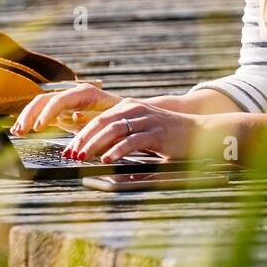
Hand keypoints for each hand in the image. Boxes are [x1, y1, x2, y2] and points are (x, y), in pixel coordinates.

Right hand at [11, 83, 121, 135]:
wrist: (131, 118)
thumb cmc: (122, 119)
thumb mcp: (111, 122)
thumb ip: (96, 121)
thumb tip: (75, 118)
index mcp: (86, 93)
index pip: (61, 99)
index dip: (48, 112)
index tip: (38, 126)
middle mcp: (73, 95)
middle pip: (46, 99)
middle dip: (31, 113)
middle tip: (21, 131)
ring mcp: (67, 103)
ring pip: (41, 104)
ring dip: (28, 116)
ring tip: (18, 131)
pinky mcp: (64, 113)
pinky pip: (44, 113)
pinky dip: (33, 120)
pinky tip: (23, 130)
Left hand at [62, 98, 222, 163]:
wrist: (199, 132)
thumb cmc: (167, 135)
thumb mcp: (141, 131)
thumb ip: (121, 135)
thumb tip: (96, 148)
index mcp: (129, 107)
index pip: (98, 119)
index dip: (80, 134)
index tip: (68, 150)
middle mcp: (136, 110)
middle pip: (102, 122)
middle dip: (83, 139)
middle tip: (70, 155)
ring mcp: (147, 120)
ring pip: (114, 130)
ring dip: (95, 144)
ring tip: (82, 157)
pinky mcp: (157, 133)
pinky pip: (132, 141)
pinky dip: (117, 150)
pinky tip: (106, 159)